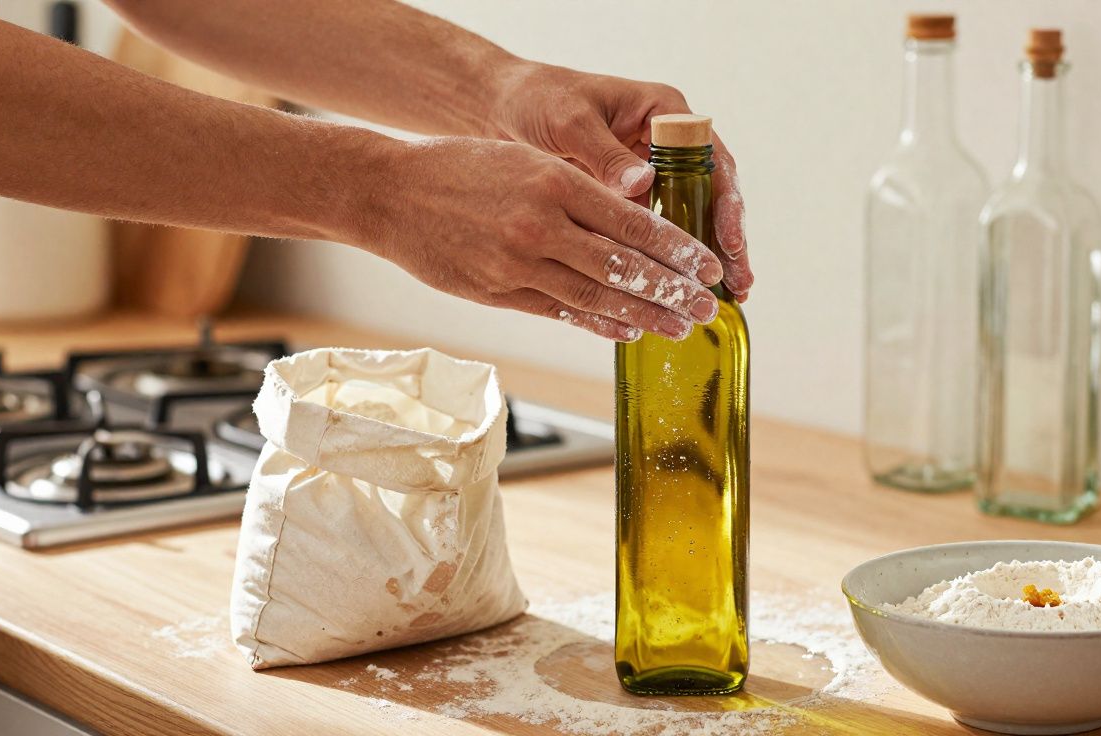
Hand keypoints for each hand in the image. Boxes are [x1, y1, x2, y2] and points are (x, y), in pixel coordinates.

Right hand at [351, 137, 725, 340]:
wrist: (391, 193)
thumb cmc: (463, 169)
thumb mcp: (527, 161)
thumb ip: (579, 192)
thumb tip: (636, 225)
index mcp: (555, 182)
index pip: (633, 223)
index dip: (677, 250)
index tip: (708, 266)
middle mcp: (541, 225)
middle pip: (623, 266)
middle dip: (673, 290)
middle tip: (708, 307)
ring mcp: (518, 264)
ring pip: (597, 296)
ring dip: (645, 315)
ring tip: (680, 326)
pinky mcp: (498, 293)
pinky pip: (560, 313)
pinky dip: (599, 324)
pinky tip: (628, 331)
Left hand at [491, 62, 752, 301]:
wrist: (505, 107)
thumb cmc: (539, 100)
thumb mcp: (570, 123)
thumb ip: (605, 153)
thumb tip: (643, 184)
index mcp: (664, 112)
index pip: (711, 160)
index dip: (725, 203)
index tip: (728, 241)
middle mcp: (666, 142)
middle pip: (712, 195)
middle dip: (727, 241)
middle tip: (740, 283)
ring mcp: (652, 171)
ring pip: (691, 217)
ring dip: (705, 258)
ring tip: (724, 298)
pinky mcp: (632, 197)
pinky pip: (659, 230)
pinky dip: (669, 261)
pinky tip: (677, 293)